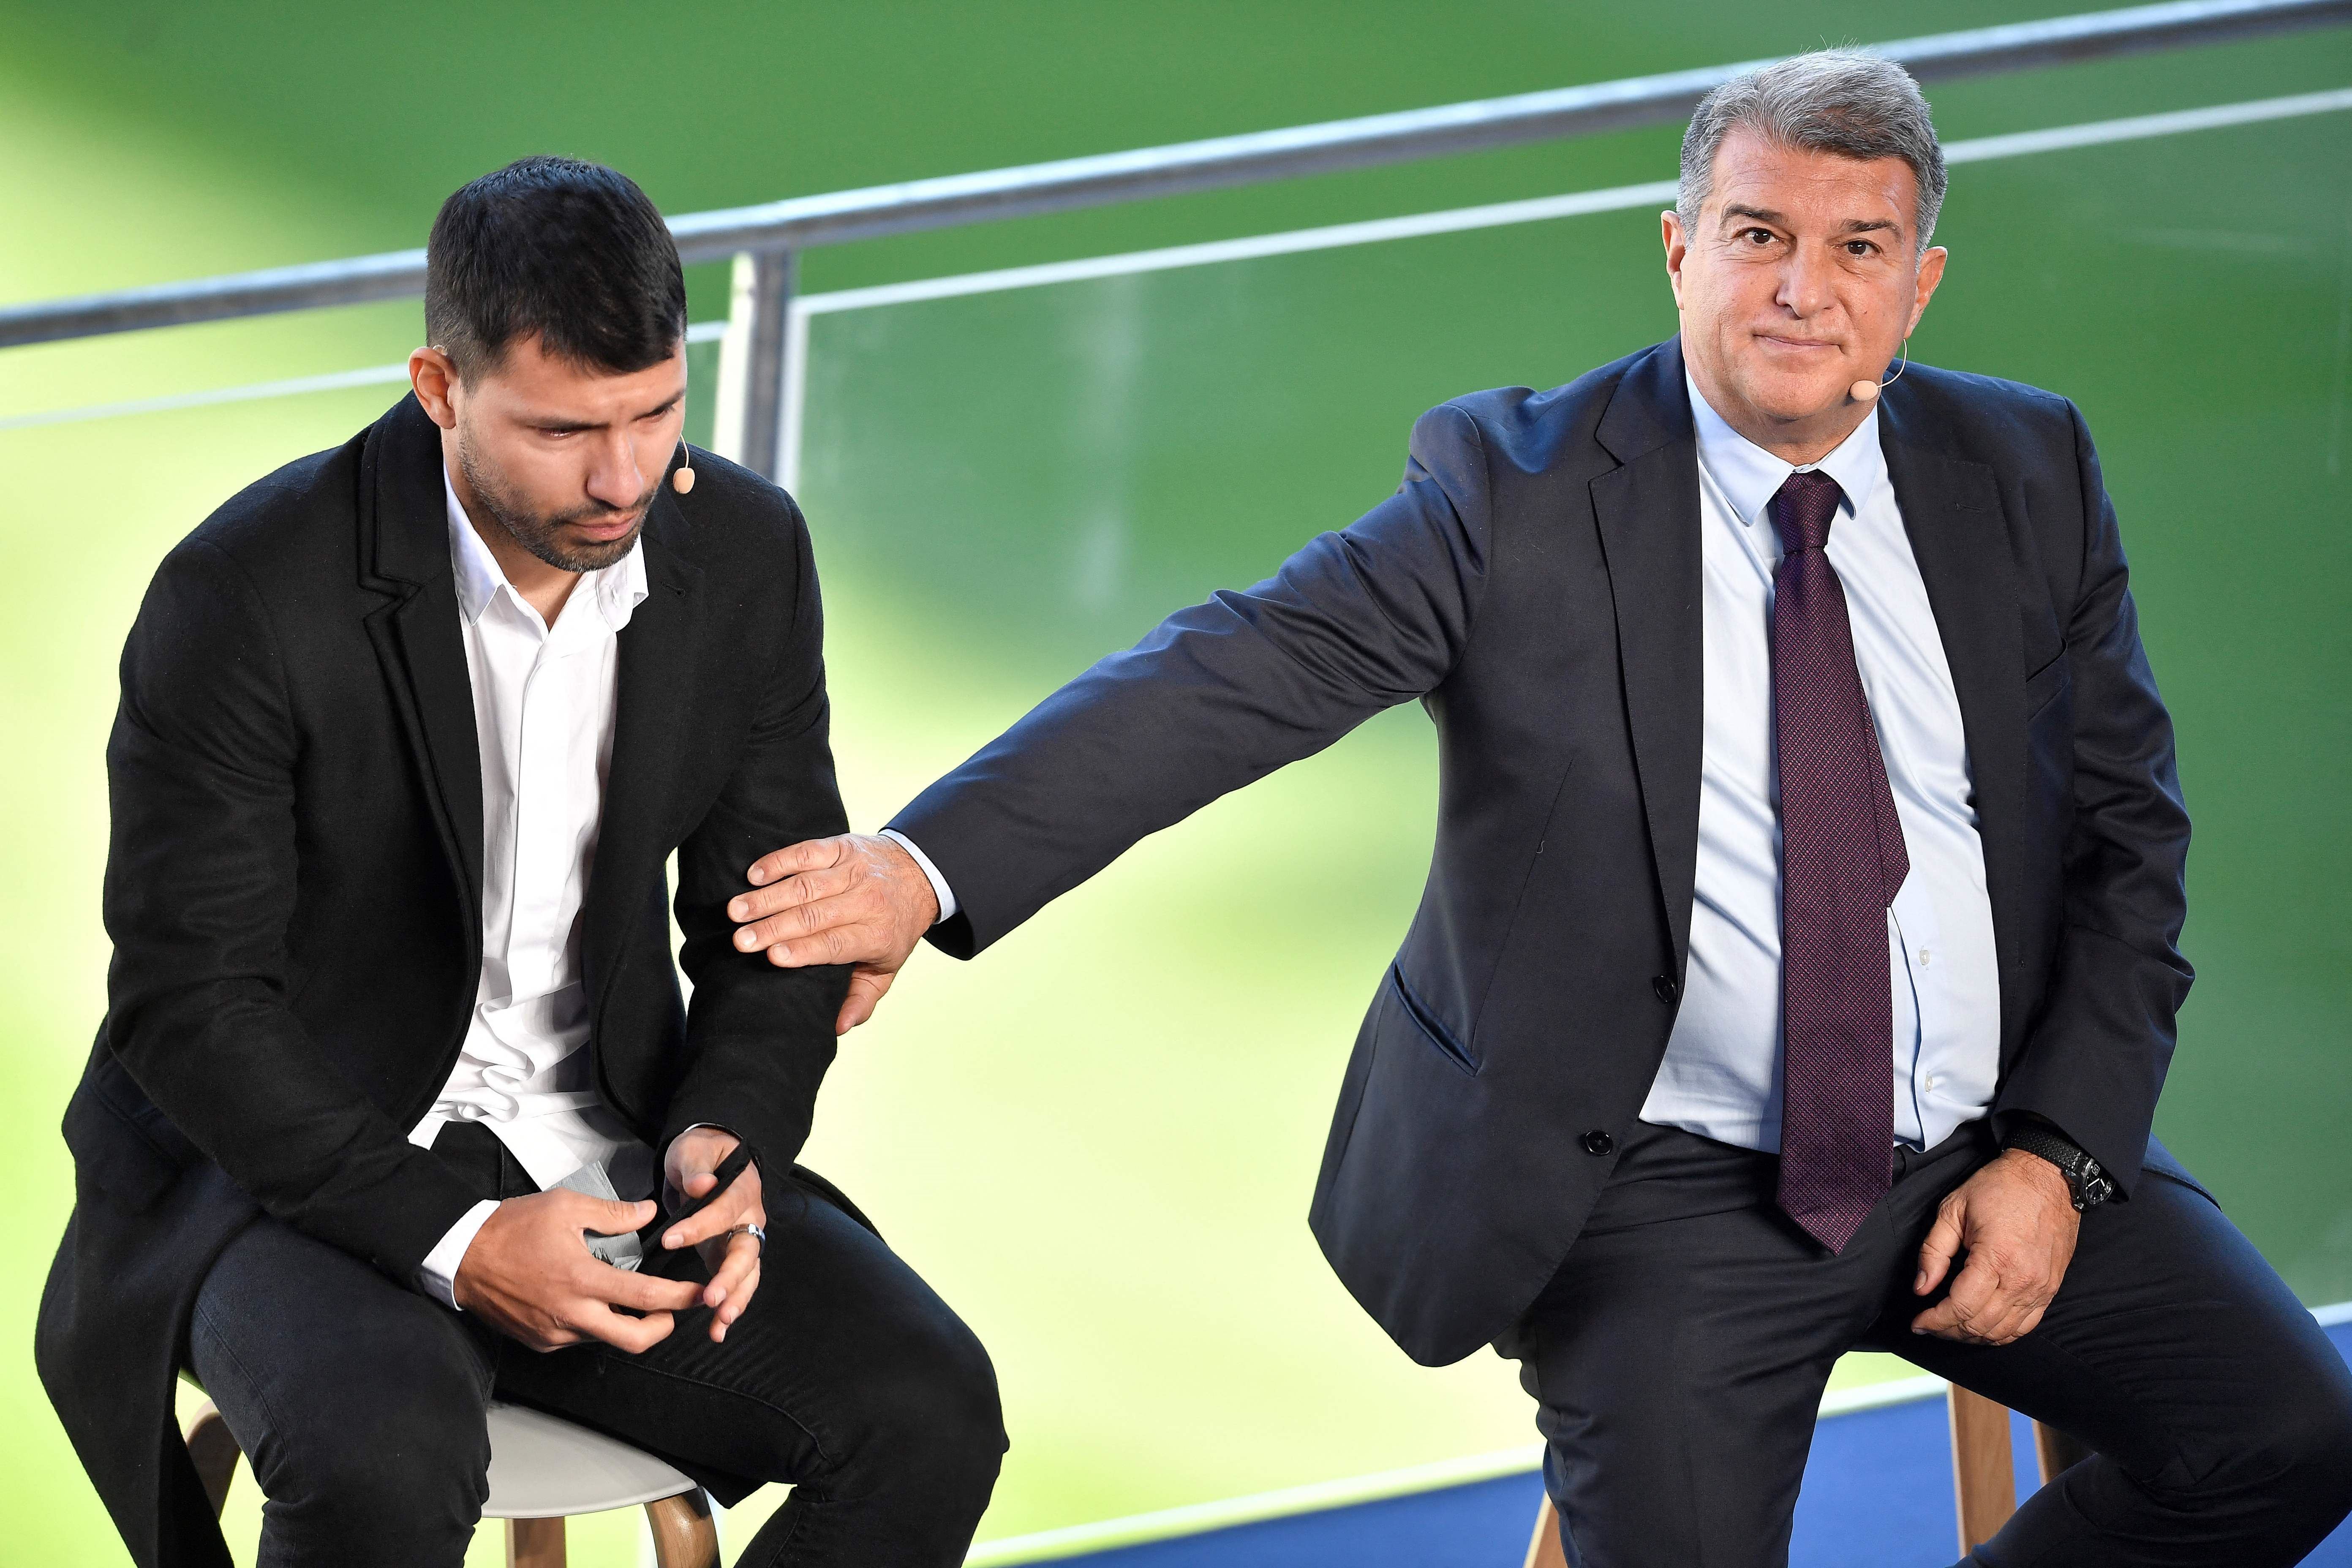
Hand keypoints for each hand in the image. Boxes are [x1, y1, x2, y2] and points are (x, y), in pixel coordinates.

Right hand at [453, 1190, 700, 1352]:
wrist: (461, 1257)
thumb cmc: (510, 1228)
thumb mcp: (565, 1206)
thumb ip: (613, 1213)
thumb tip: (649, 1214)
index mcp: (581, 1280)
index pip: (645, 1297)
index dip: (679, 1298)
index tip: (701, 1293)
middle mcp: (570, 1315)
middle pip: (633, 1339)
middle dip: (662, 1328)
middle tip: (672, 1310)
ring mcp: (553, 1333)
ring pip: (604, 1338)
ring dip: (623, 1322)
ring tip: (625, 1295)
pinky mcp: (539, 1342)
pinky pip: (578, 1338)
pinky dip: (593, 1323)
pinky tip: (588, 1300)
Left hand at [662, 1127, 765, 1342]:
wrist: (710, 1158)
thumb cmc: (701, 1154)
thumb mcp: (694, 1151)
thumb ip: (696, 1169)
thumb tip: (703, 1185)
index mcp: (742, 1191)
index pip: (723, 1212)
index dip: (699, 1227)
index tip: (671, 1239)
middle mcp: (749, 1220)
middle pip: (746, 1252)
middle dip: (730, 1277)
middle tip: (711, 1298)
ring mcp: (742, 1241)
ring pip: (747, 1275)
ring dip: (735, 1300)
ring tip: (720, 1323)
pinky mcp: (730, 1256)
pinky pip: (736, 1285)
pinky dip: (729, 1308)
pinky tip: (717, 1331)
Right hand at [728, 833, 939, 1033]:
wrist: (920, 874)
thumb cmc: (893, 928)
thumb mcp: (887, 968)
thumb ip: (862, 999)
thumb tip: (838, 1027)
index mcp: (876, 935)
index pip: (835, 943)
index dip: (804, 949)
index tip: (772, 956)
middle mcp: (866, 900)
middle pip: (814, 914)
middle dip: (773, 928)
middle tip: (740, 940)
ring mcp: (853, 871)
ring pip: (806, 884)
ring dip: (767, 898)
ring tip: (736, 911)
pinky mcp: (842, 847)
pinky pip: (809, 852)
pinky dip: (780, 861)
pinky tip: (754, 874)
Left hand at [1910, 1148, 2080, 1344]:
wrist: (2048, 1177)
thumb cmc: (2000, 1187)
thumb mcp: (1953, 1209)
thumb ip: (1934, 1251)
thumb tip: (1921, 1287)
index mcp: (1995, 1259)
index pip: (1961, 1307)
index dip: (1935, 1320)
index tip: (1918, 1322)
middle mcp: (2022, 1280)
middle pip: (1980, 1325)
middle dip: (1949, 1331)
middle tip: (1929, 1325)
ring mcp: (2040, 1288)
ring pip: (2003, 1332)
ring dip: (1973, 1336)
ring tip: (1950, 1328)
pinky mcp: (2050, 1289)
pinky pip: (2026, 1326)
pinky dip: (2001, 1334)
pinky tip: (1982, 1328)